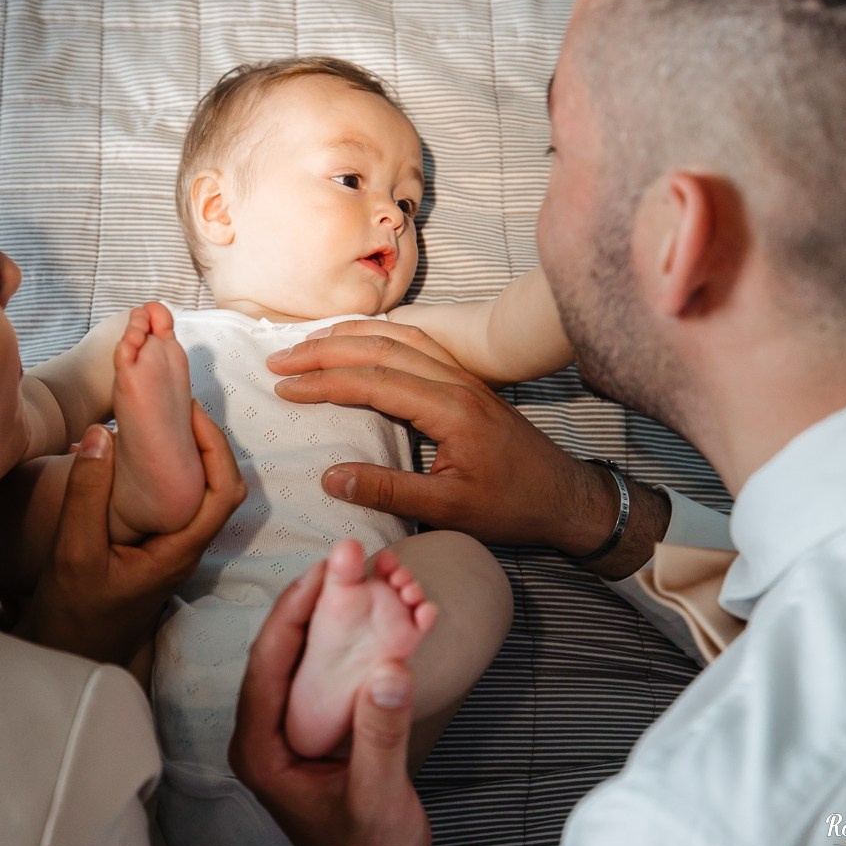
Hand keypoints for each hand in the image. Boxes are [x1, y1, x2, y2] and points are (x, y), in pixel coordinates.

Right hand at [16, 402, 245, 664]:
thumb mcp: (73, 553)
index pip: (223, 493)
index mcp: (178, 551)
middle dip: (207, 441)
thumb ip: (86, 495)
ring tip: (161, 417)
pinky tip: (131, 450)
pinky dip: (165, 469)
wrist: (71, 654)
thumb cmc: (74, 614)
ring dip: (188, 452)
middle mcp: (185, 547)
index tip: (191, 411)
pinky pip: (175, 499)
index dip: (216, 446)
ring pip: (199, 492)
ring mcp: (173, 546)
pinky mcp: (156, 544)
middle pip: (220, 486)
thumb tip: (100, 434)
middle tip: (177, 404)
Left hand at [230, 559, 432, 845]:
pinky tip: (395, 615)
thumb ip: (380, 739)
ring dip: (346, 614)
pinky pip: (338, 668)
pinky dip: (365, 640)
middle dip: (321, 601)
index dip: (293, 611)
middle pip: (288, 648)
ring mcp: (297, 725)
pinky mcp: (326, 723)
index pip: (267, 662)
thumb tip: (387, 673)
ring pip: (314, 652)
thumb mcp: (375, 798)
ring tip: (379, 578)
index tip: (322, 572)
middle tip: (351, 561)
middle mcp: (271, 731)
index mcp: (260, 749)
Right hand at [266, 323, 664, 565]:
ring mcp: (462, 376)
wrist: (565, 496)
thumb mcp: (448, 508)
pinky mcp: (466, 381)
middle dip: (324, 350)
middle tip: (279, 358)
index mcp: (449, 409)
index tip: (284, 388)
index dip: (323, 382)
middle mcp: (454, 381)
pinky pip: (415, 343)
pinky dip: (378, 336)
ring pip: (398, 338)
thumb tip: (329, 476)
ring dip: (349, 336)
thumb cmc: (511, 507)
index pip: (372, 382)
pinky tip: (359, 342)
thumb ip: (388, 490)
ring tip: (308, 343)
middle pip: (379, 348)